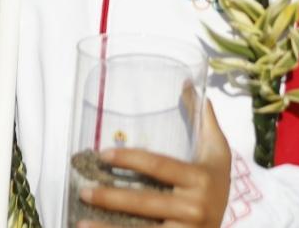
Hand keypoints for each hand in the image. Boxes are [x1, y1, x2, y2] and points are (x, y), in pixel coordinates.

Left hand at [78, 99, 230, 227]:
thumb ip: (205, 120)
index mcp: (200, 178)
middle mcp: (195, 206)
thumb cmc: (217, 185)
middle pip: (145, 200)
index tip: (104, 155)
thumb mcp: (218, 152)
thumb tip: (189, 84)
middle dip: (111, 197)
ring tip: (81, 221)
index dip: (130, 160)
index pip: (159, 166)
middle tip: (85, 190)